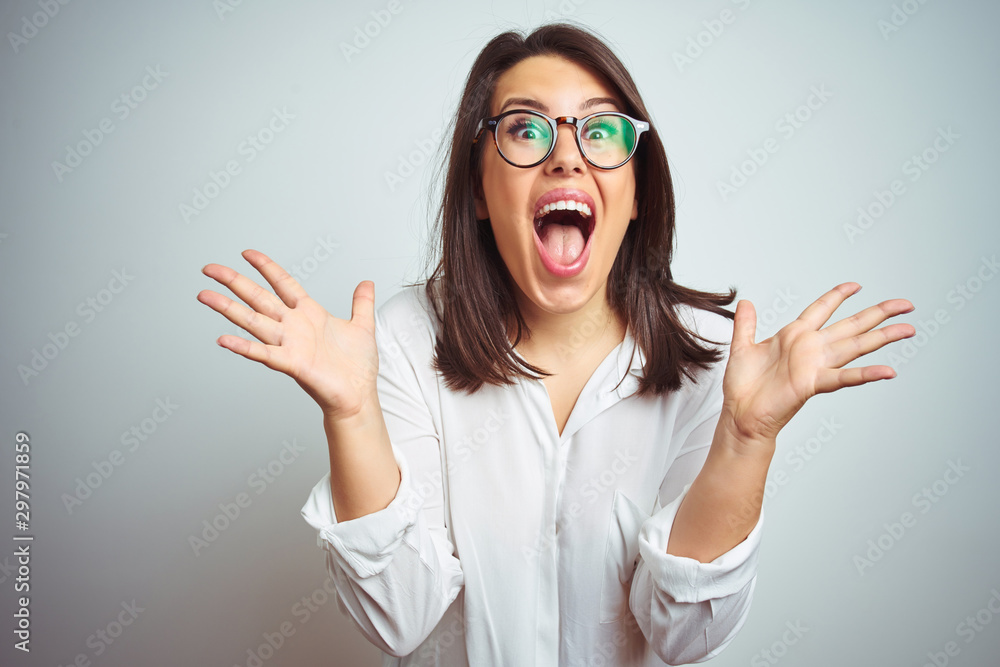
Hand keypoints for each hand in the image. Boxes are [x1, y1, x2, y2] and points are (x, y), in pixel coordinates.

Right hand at [197, 249, 378, 420]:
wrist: (360, 396)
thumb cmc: (358, 367)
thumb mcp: (363, 326)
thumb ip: (361, 303)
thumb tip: (367, 282)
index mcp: (310, 314)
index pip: (283, 284)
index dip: (266, 267)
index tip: (247, 253)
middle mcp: (294, 327)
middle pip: (259, 298)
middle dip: (234, 282)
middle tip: (209, 269)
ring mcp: (290, 344)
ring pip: (253, 321)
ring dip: (228, 309)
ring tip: (205, 296)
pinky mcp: (292, 364)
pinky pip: (263, 354)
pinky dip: (243, 347)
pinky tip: (223, 339)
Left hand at [720, 282, 914, 445]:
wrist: (740, 415)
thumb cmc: (743, 387)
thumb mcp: (742, 347)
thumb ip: (746, 324)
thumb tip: (745, 302)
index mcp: (794, 336)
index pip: (821, 309)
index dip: (838, 296)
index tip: (856, 285)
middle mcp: (810, 348)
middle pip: (851, 325)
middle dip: (879, 313)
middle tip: (906, 304)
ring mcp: (814, 365)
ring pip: (855, 346)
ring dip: (883, 337)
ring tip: (908, 329)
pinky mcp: (813, 383)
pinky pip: (843, 377)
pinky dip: (866, 374)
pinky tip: (888, 371)